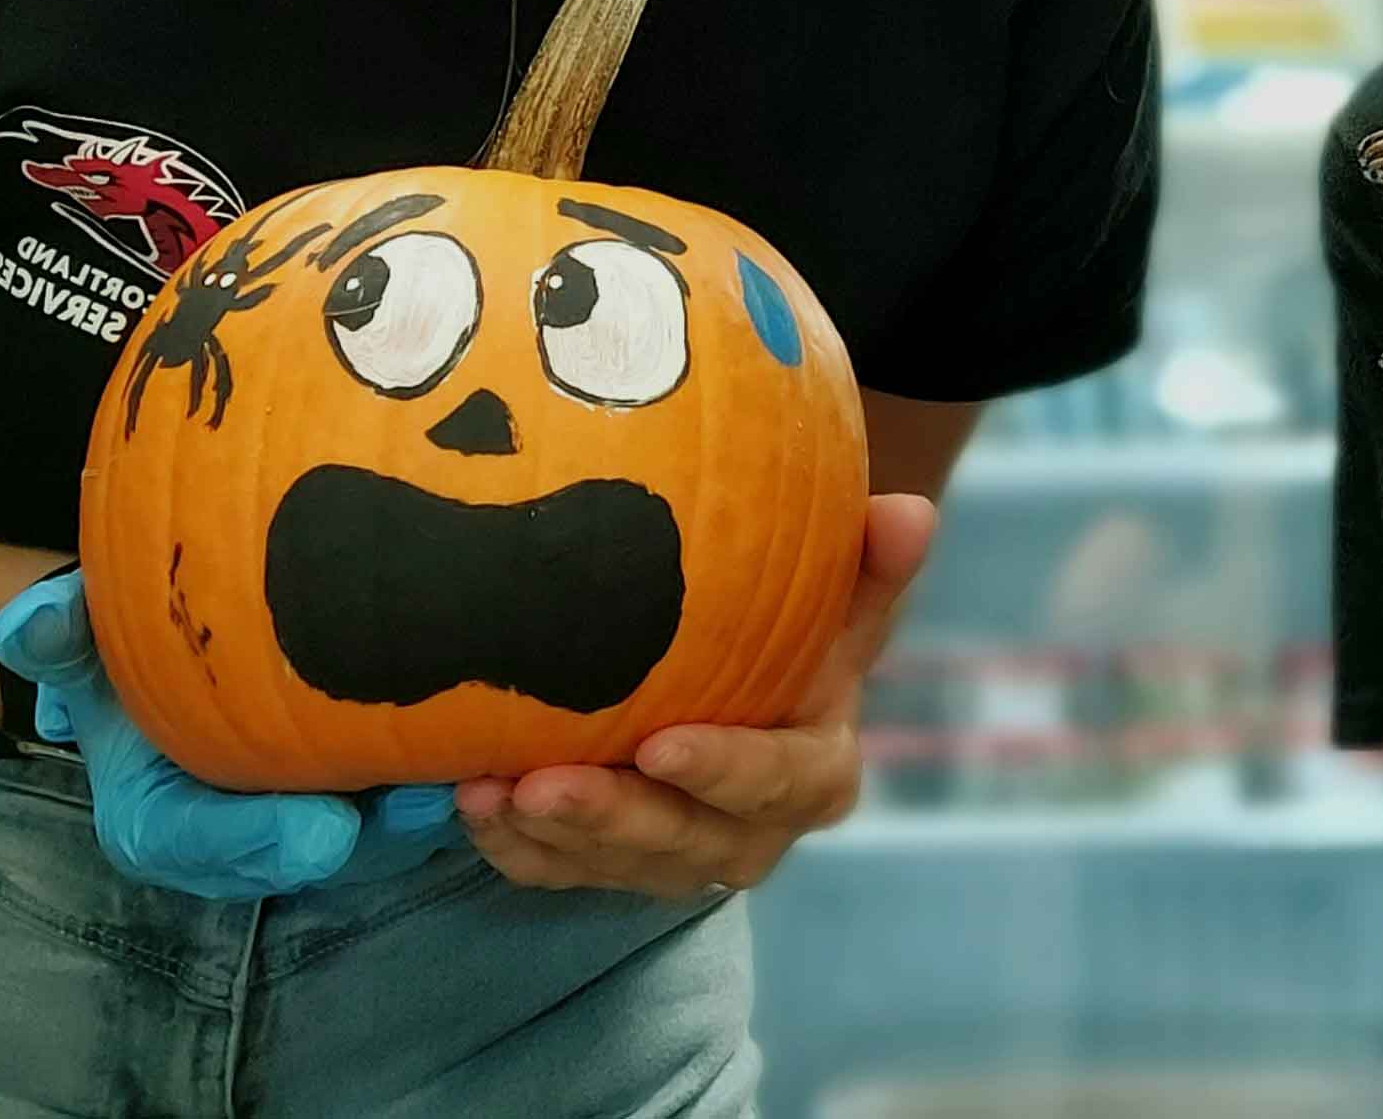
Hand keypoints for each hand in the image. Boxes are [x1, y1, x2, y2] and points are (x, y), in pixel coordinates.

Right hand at [0, 572, 461, 900]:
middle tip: (426, 796)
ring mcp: (304, 813)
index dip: (261, 843)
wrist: (165, 645)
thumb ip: (56, 632)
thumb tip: (25, 621)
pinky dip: (446, 769)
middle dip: (371, 832)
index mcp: (162, 816)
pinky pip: (404, 794)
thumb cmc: (123, 644)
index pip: (205, 845)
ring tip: (479, 762)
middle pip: (308, 853)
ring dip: (426, 804)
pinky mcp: (361, 785)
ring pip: (373, 833)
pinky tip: (498, 728)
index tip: (323, 829)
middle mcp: (237, 834)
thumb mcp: (79, 637)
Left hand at [455, 492, 934, 900]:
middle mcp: (750, 834)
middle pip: (682, 843)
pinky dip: (514, 848)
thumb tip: (911, 509)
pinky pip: (561, 874)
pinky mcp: (616, 869)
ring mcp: (679, 860)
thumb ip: (874, 566)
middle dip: (610, 819)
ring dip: (548, 838)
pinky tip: (471, 801)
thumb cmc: (802, 636)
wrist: (758, 690)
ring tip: (488, 792)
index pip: (775, 779)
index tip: (662, 743)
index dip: (722, 770)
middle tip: (540, 784)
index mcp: (815, 773)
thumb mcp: (844, 604)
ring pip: (611, 868)